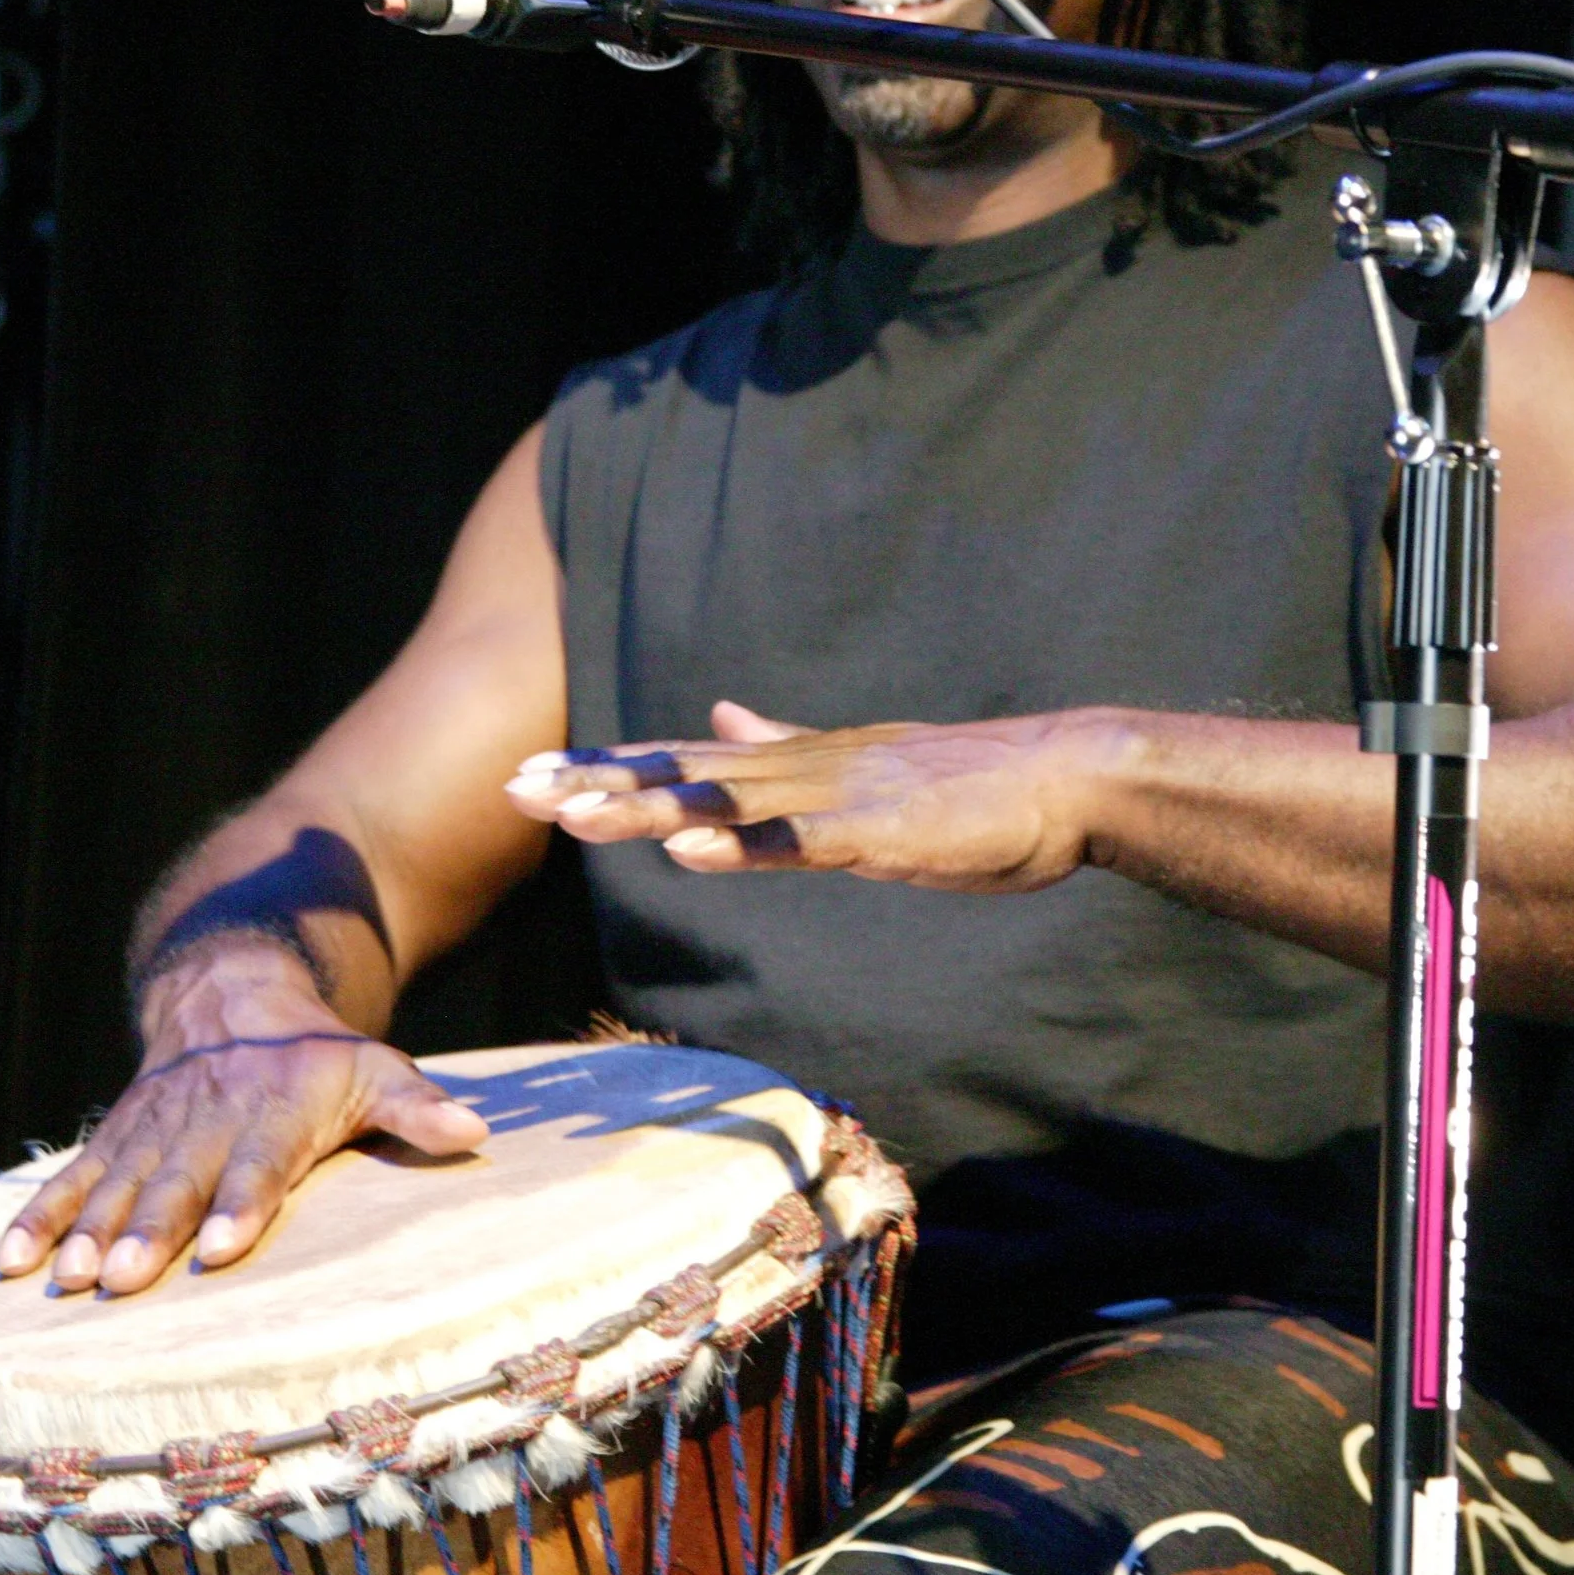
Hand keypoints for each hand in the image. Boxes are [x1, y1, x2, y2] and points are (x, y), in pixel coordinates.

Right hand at [0, 945, 487, 1294]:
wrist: (232, 990)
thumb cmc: (316, 1053)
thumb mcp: (375, 1067)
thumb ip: (417, 1108)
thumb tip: (474, 1133)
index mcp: (274, 1108)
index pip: (260, 1159)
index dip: (243, 1201)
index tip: (225, 1245)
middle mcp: (207, 1117)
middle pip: (178, 1178)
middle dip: (151, 1229)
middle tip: (125, 1280)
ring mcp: (154, 1126)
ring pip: (118, 1180)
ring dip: (90, 1230)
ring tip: (68, 1280)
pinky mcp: (116, 1135)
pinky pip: (72, 1174)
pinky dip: (40, 1215)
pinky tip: (11, 1262)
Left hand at [503, 699, 1112, 891]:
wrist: (1060, 778)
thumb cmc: (967, 785)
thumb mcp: (859, 765)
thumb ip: (785, 749)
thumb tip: (723, 721)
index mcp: (797, 762)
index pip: (683, 763)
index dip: (607, 766)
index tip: (533, 774)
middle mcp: (803, 767)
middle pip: (683, 775)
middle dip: (597, 781)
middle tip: (513, 788)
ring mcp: (839, 796)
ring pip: (726, 801)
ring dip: (647, 808)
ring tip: (574, 815)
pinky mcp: (880, 831)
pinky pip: (801, 841)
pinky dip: (743, 846)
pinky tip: (690, 853)